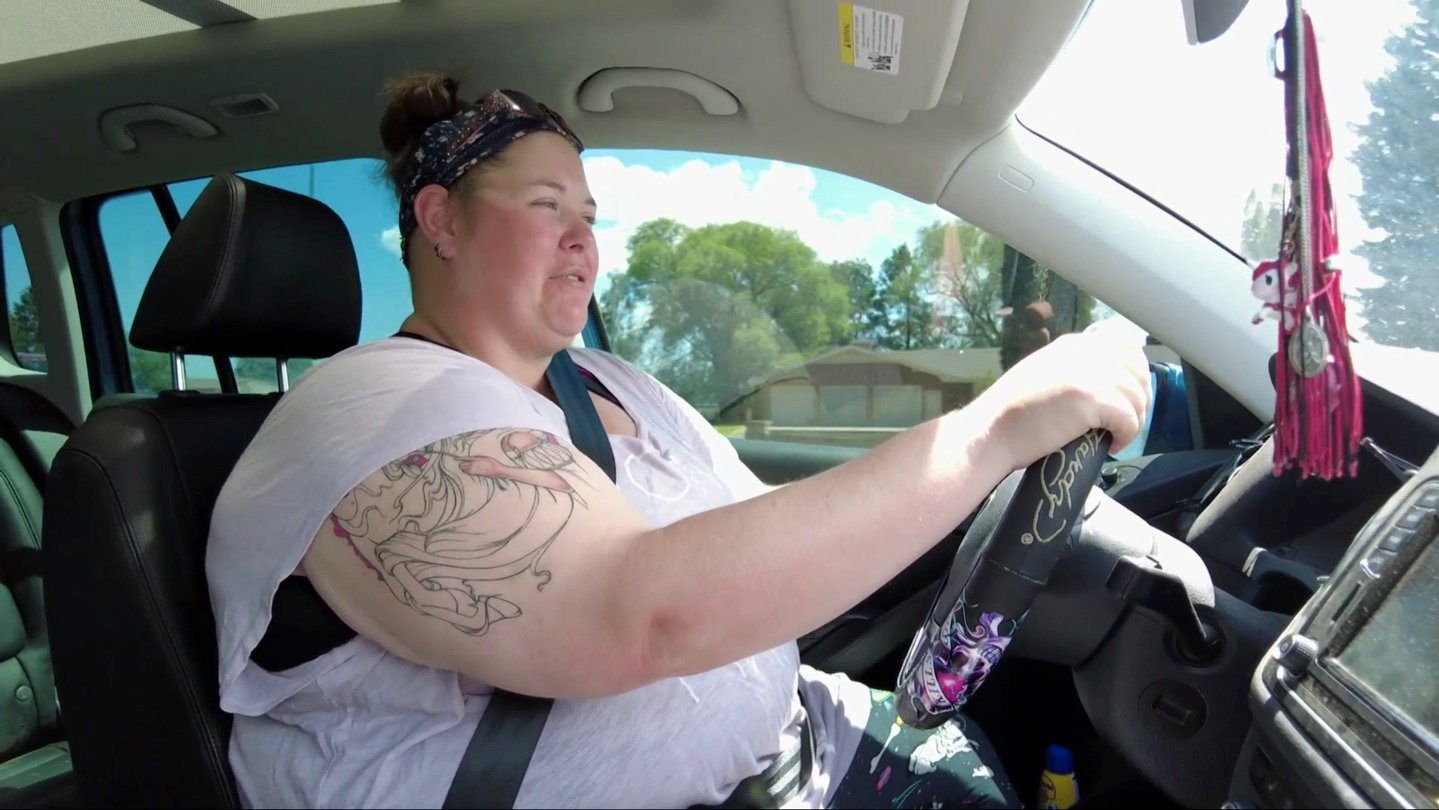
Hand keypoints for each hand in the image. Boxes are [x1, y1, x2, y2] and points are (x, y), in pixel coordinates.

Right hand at [970, 332, 1150, 469]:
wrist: (990, 432)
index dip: (1136, 371)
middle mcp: (1085, 352)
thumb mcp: (1044, 374)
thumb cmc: (1011, 414)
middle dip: (1139, 400)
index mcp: (1073, 344)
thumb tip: (1105, 383)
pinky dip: (1126, 436)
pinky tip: (1111, 445)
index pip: (1125, 346)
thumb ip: (1072, 369)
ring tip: (1115, 437)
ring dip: (1133, 422)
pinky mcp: (1092, 399)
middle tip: (1124, 424)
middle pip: (1137, 372)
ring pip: (1137, 398)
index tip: (1129, 396)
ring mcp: (1089, 374)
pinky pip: (1130, 419)